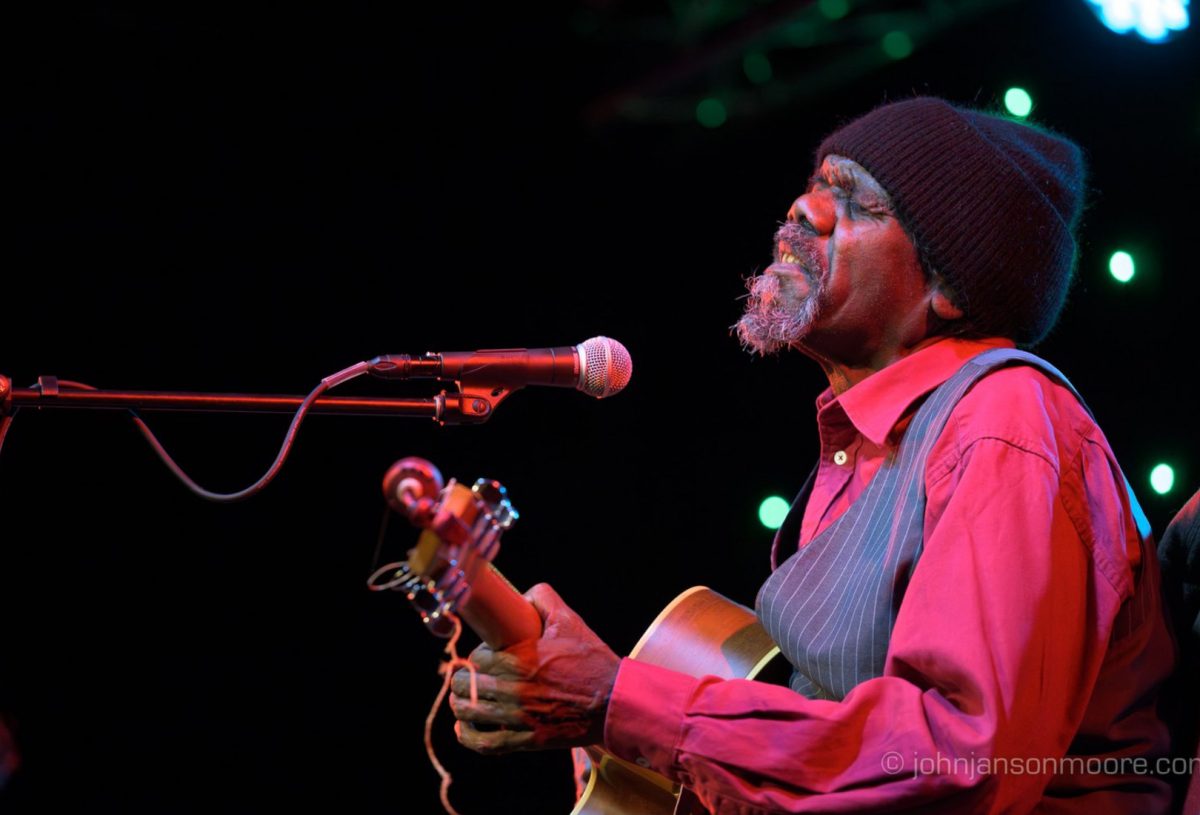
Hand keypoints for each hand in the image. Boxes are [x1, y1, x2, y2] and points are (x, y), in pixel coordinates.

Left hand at [448, 583, 619, 753]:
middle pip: (467, 684)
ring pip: (471, 712)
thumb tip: (522, 595)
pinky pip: (487, 743)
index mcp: (521, 659)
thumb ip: (544, 599)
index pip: (477, 658)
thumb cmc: (592, 661)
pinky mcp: (528, 740)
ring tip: (461, 699)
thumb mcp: (570, 621)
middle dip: (463, 679)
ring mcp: (520, 717)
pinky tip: (464, 729)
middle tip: (468, 677)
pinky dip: (469, 737)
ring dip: (461, 704)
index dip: (476, 657)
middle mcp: (515, 689)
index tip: (483, 657)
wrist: (614, 700)